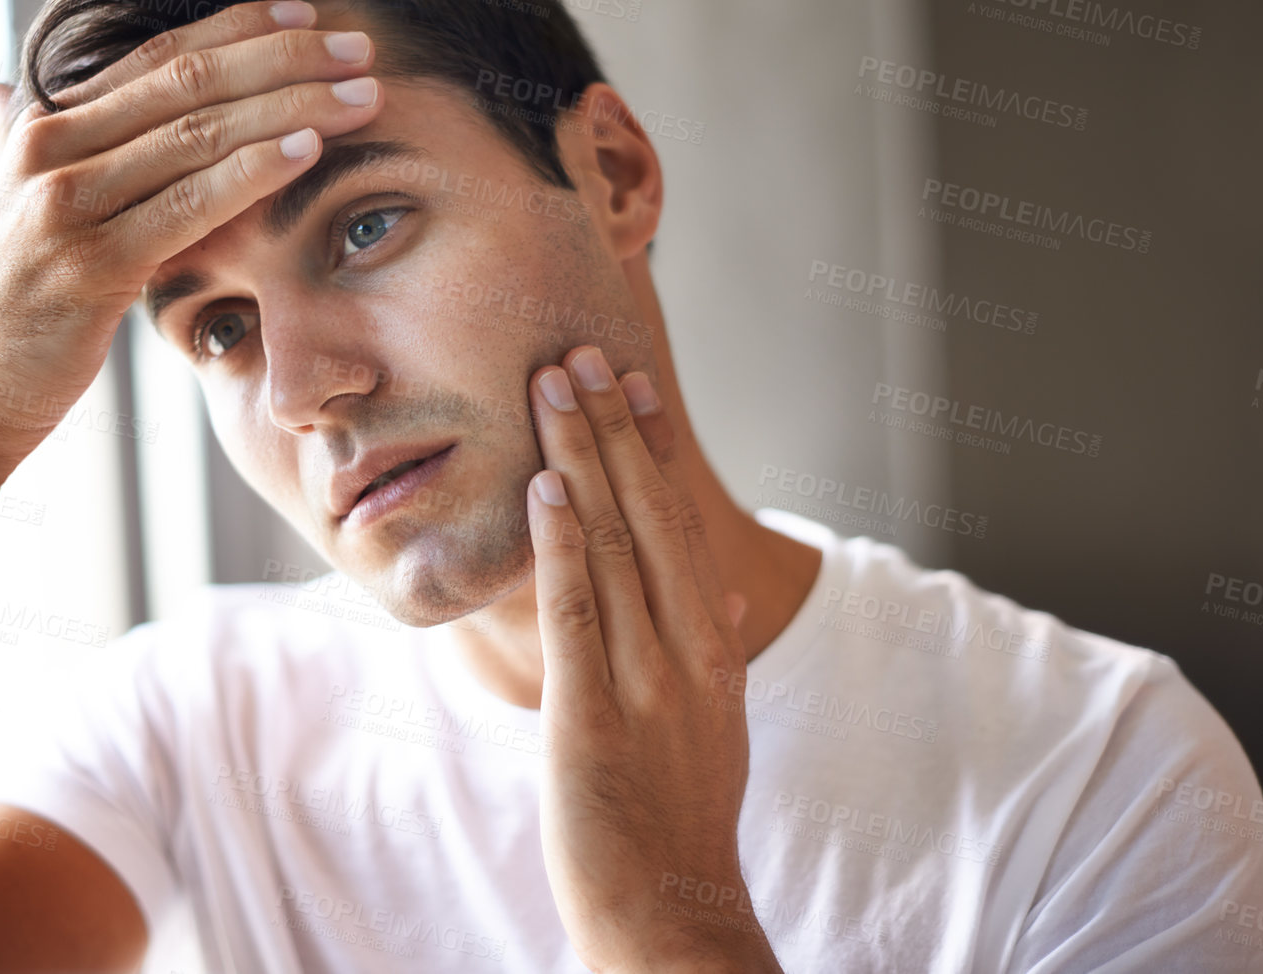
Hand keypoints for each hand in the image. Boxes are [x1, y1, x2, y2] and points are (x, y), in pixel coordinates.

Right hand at [0, 0, 385, 467]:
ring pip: (199, 135)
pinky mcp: (91, 266)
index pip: (157, 55)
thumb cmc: (3, 312)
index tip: (310, 17)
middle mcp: (48, 151)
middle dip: (285, 58)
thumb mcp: (9, 213)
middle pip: (189, 82)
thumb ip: (21, 149)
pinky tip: (309, 152)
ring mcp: (65, 206)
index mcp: (40, 128)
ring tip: (361, 95)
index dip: (240, 29)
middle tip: (359, 47)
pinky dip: (253, 172)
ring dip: (292, 108)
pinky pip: (189, 205)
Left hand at [523, 345, 779, 973]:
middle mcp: (687, 650)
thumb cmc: (681, 818)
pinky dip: (563, 545)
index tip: (628, 384)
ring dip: (581, 458)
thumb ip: (711, 652)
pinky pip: (578, 613)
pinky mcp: (593, 718)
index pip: (679, 524)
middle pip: (646, 514)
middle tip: (576, 352)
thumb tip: (717, 593)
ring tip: (551, 385)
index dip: (650, 449)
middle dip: (608, 428)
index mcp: (710, 647)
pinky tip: (545, 488)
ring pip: (612, 544)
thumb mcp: (714, 726)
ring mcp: (645, 681)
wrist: (671, 910)